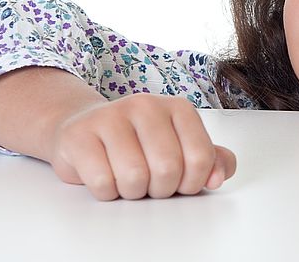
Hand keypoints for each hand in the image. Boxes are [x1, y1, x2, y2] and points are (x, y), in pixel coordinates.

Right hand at [47, 93, 236, 200]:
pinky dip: (107, 191)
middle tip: (151, 183)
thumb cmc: (139, 143)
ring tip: (128, 179)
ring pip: (134, 178)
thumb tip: (218, 177)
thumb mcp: (180, 147)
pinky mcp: (80, 134)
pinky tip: (105, 176)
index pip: (201, 157)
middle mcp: (147, 105)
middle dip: (161, 189)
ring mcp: (111, 116)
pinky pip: (102, 182)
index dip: (192, 183)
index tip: (181, 183)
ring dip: (132, 192)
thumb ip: (210, 160)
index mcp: (179, 108)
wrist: (85, 128)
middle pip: (168, 169)